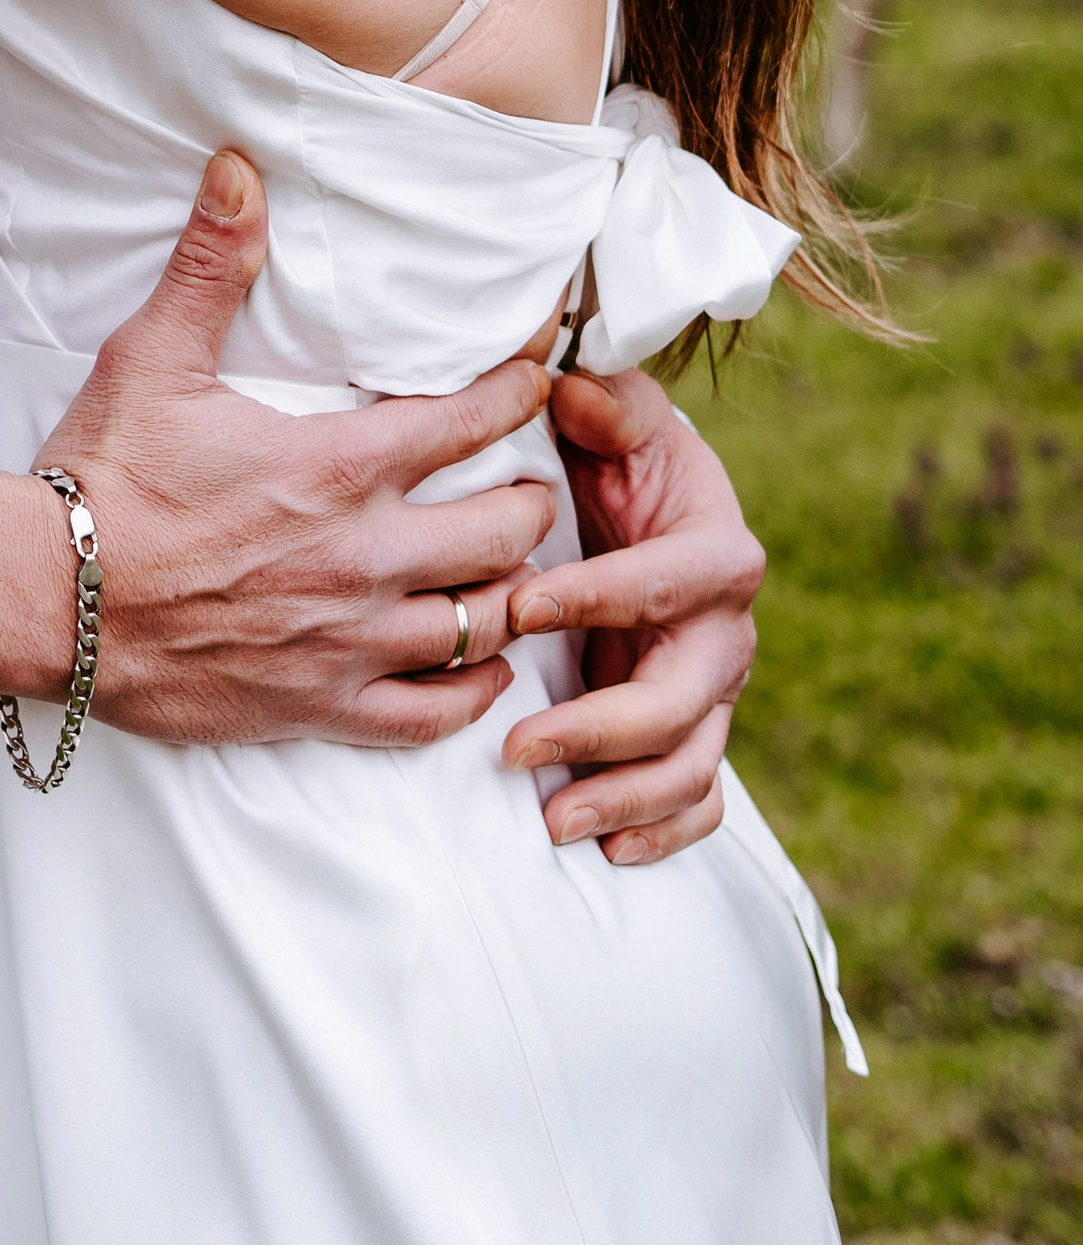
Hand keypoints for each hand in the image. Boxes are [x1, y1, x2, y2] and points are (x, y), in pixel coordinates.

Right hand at [38, 151, 560, 752]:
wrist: (50, 600)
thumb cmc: (105, 478)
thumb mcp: (154, 355)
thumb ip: (213, 263)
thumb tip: (239, 167)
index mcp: (338, 467)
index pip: (471, 420)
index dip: (522, 391)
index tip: (541, 376)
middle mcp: (364, 557)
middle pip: (506, 532)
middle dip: (532, 500)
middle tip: (533, 483)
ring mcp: (349, 639)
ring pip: (484, 623)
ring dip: (512, 594)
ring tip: (517, 571)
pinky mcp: (321, 705)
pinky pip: (432, 713)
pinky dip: (471, 690)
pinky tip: (480, 668)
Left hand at [500, 367, 763, 865]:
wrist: (643, 504)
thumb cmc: (621, 455)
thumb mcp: (618, 415)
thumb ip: (605, 404)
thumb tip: (574, 392)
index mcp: (715, 551)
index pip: (665, 582)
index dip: (597, 597)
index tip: (519, 606)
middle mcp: (727, 630)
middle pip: (683, 699)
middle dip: (603, 731)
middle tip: (518, 749)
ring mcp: (714, 690)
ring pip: (692, 763)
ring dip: (625, 799)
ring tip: (553, 821)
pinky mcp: (695, 730)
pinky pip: (700, 798)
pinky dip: (664, 832)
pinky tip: (610, 852)